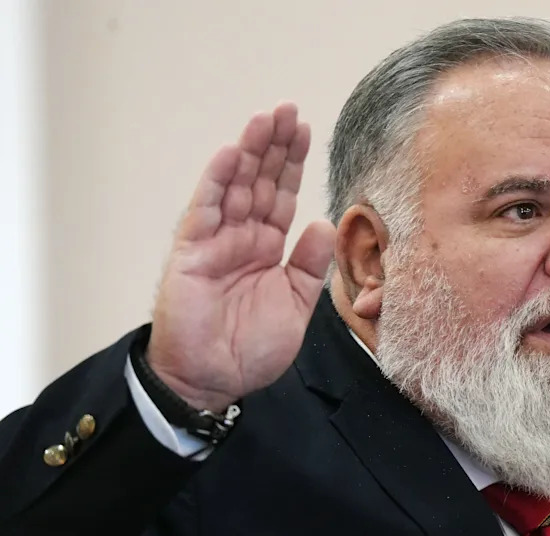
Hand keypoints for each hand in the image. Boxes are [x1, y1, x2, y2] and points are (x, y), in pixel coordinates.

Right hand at [147, 102, 335, 411]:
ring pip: (235, 186)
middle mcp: (242, 237)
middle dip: (274, 145)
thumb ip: (309, 266)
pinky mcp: (191, 252)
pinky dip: (216, 183)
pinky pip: (204, 211)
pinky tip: (230, 155)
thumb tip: (324, 224)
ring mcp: (216, 241)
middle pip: (260, 181)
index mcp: (268, 248)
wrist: (213, 380)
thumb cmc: (251, 347)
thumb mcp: (296, 305)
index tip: (306, 131)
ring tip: (265, 119)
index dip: (294, 164)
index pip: (284, 195)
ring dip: (249, 152)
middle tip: (287, 110)